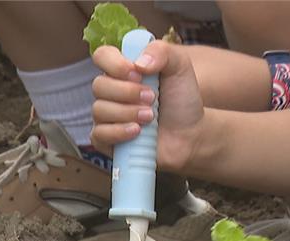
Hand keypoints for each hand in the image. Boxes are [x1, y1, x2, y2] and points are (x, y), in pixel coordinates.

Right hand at [91, 41, 204, 172]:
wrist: (190, 132)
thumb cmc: (182, 98)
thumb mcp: (179, 66)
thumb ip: (161, 51)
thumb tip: (138, 62)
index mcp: (123, 68)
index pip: (102, 56)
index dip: (115, 64)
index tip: (138, 73)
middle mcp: (111, 90)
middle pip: (99, 85)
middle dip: (128, 92)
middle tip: (152, 98)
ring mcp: (107, 115)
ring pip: (99, 110)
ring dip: (128, 113)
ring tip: (151, 117)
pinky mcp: (107, 139)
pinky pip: (99, 134)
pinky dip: (119, 132)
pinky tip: (137, 132)